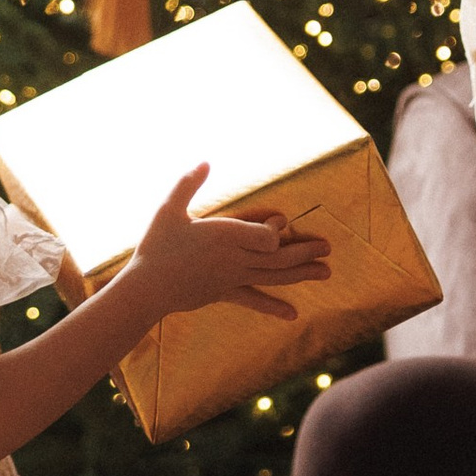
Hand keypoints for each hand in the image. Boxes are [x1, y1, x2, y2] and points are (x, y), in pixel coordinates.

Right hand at [124, 167, 330, 322]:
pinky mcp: (225, 293)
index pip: (265, 237)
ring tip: (326, 273)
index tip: (284, 222)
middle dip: (305, 251)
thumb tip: (205, 161)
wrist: (146, 288)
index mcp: (224, 235)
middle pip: (278, 257)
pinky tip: (293, 314)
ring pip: (273, 276)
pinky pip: (254, 300)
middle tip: (329, 248)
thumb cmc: (157, 246)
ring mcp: (232, 278)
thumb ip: (188, 184)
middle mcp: (234, 258)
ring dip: (301, 274)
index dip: (278, 231)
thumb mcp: (170, 210)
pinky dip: (274, 307)